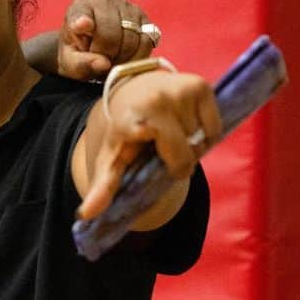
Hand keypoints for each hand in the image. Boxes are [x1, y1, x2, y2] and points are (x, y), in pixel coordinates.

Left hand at [57, 0, 158, 80]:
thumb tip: (104, 64)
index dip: (83, 22)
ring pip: (133, 39)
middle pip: (112, 35)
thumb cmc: (78, 56)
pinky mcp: (144, 18)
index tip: (82, 25)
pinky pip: (148, 41)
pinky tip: (127, 60)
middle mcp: (105, 1)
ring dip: (124, 59)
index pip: (82, 15)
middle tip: (102, 65)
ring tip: (113, 62)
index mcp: (79, 9)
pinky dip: (139, 57)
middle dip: (107, 57)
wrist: (93, 49)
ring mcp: (127, 7)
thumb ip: (81, 63)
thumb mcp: (71, 63)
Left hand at [78, 70, 220, 221]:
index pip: (166, 149)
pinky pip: (214, 127)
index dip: (169, 159)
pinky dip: (206, 133)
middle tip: (164, 153)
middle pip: (188, 152)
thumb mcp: (111, 160)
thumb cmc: (124, 133)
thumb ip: (102, 187)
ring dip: (193, 146)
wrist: (134, 91)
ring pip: (202, 139)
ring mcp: (180, 90)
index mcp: (134, 121)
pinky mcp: (199, 85)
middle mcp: (157, 101)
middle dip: (181, 161)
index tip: (158, 151)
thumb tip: (85, 215)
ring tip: (173, 138)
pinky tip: (186, 126)